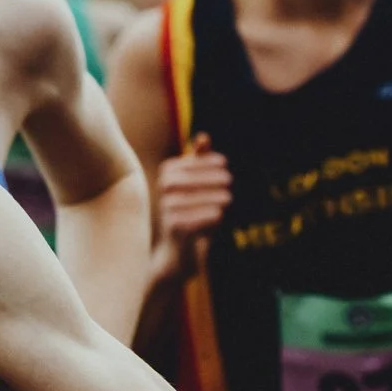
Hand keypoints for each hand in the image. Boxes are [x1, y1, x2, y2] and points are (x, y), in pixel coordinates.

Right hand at [155, 134, 229, 279]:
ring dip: (213, 198)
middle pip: (183, 181)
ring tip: (227, 200)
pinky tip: (218, 217)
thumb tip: (203, 137)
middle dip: (207, 178)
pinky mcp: (176, 230)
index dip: (204, 162)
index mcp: (165, 179)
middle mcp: (162, 195)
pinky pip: (198, 218)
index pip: (184, 165)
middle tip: (229, 181)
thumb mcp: (196, 186)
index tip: (224, 164)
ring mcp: (167, 212)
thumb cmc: (191, 215)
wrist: (178, 254)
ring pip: (193, 200)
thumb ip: (199, 162)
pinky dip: (211, 217)